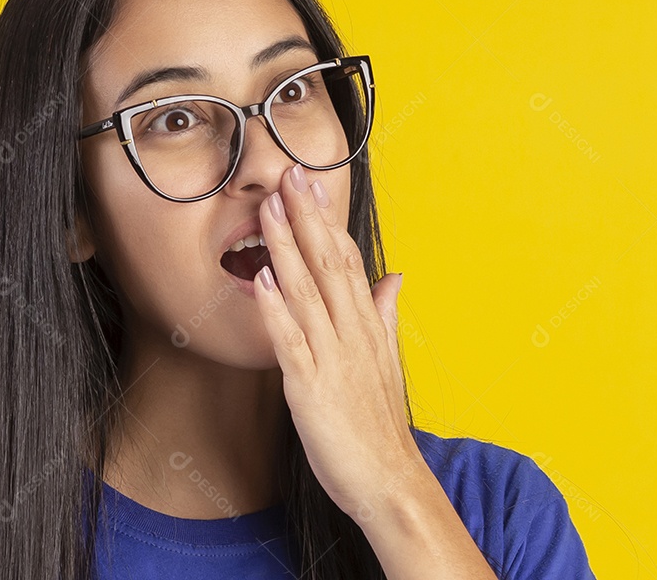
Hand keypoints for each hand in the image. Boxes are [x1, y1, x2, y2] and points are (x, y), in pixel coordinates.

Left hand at [253, 163, 422, 522]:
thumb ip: (384, 315)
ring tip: (270, 210)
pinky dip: (277, 310)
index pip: (345, 260)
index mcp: (366, 325)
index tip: (310, 181)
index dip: (326, 219)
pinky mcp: (311, 388)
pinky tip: (262, 279)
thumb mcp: (386, 361)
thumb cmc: (380, 425)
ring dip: (287, 249)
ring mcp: (332, 359)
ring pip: (307, 293)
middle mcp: (352, 334)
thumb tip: (394, 276)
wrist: (389, 481)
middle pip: (328, 264)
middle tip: (288, 174)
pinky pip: (292, 342)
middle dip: (307, 218)